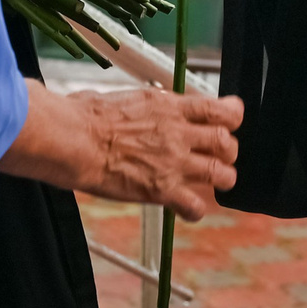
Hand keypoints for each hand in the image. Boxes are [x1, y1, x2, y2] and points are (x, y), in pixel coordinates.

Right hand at [0, 81, 243, 219]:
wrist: (74, 138)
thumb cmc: (87, 115)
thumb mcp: (127, 97)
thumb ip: (148, 105)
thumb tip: (142, 107)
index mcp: (170, 106)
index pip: (218, 109)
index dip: (232, 115)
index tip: (232, 118)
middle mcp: (178, 133)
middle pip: (226, 141)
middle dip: (227, 150)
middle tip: (219, 154)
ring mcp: (173, 162)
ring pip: (220, 173)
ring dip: (221, 178)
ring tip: (214, 181)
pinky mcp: (162, 189)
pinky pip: (194, 205)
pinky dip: (195, 210)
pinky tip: (188, 209)